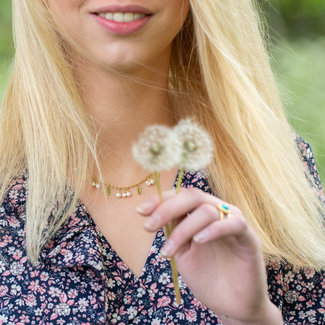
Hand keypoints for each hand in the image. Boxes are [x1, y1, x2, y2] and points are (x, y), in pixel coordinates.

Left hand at [136, 188, 282, 324]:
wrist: (230, 304)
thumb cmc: (206, 276)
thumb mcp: (182, 251)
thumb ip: (172, 230)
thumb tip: (151, 213)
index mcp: (201, 214)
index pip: (181, 196)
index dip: (160, 200)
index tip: (140, 211)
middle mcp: (218, 212)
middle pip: (193, 196)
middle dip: (167, 209)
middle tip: (148, 227)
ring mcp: (234, 222)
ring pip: (207, 210)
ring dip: (183, 230)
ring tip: (168, 252)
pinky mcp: (249, 237)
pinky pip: (233, 224)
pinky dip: (213, 229)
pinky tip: (198, 240)